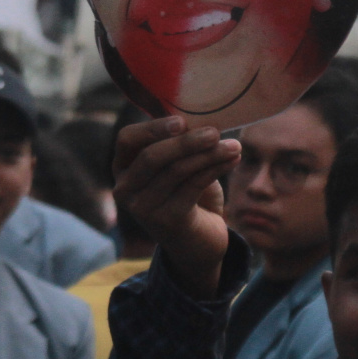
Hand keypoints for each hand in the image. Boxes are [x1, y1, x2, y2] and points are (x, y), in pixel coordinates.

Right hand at [112, 117, 239, 297]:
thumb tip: (200, 116)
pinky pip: (193, 186)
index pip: (127, 140)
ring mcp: (143, 208)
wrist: (199, 242)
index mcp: (123, 168)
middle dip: (185, 142)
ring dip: (209, 154)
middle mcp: (125, 189)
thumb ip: (179, 144)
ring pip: (176, 171)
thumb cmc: (187, 195)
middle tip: (215, 132)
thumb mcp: (179, 165)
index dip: (152, 128)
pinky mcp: (166, 221)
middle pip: (152, 156)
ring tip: (234, 146)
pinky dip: (215, 169)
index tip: (182, 120)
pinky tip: (233, 159)